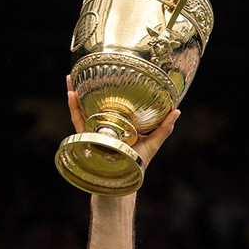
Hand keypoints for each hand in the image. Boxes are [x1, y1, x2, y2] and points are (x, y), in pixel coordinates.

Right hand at [66, 75, 180, 168]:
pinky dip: (73, 107)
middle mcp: (106, 123)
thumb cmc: (138, 163)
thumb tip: (177, 110)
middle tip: (87, 68)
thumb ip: (164, 128)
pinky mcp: (86, 137)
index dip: (114, 88)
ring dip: (75, 92)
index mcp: (121, 122)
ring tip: (71, 77)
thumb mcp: (154, 143)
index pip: (117, 102)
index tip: (116, 71)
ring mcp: (95, 129)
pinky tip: (71, 94)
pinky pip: (77, 120)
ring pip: (82, 107)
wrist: (122, 181)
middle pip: (96, 101)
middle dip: (90, 86)